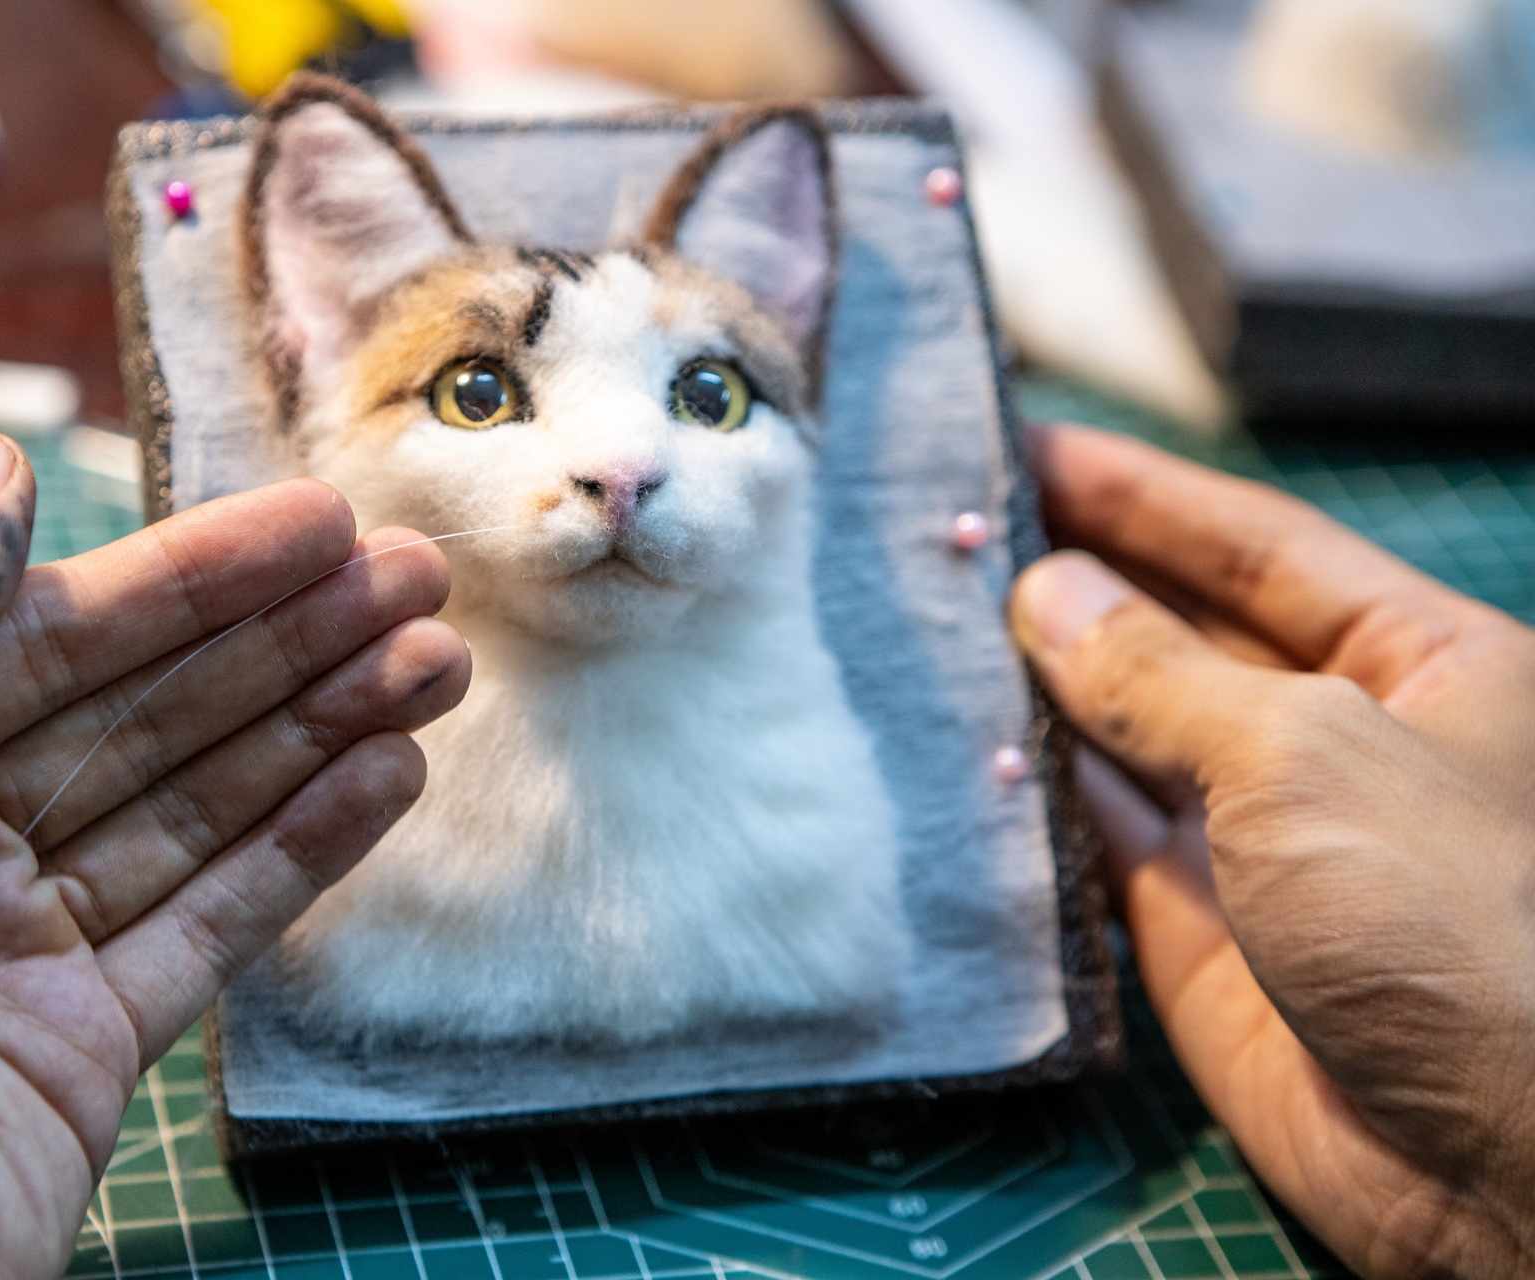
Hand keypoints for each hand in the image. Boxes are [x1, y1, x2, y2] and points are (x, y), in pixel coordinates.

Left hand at [0, 433, 469, 1277]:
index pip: (53, 635)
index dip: (197, 573)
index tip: (319, 524)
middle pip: (145, 714)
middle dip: (286, 642)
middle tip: (418, 583)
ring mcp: (13, 951)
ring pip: (196, 808)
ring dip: (320, 729)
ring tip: (437, 665)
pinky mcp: (84, 1046)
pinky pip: (212, 919)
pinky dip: (303, 847)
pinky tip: (387, 776)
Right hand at [1010, 424, 1534, 1278]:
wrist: (1507, 1168)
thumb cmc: (1457, 916)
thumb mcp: (1307, 755)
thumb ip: (1159, 673)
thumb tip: (1044, 593)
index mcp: (1421, 665)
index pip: (1258, 547)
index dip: (1142, 494)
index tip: (1027, 446)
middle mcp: (1341, 742)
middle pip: (1185, 635)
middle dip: (1078, 585)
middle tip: (943, 534)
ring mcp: (1266, 842)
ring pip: (1131, 740)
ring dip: (1040, 687)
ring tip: (924, 624)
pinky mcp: (1202, 938)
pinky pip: (1104, 845)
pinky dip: (1036, 799)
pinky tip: (961, 747)